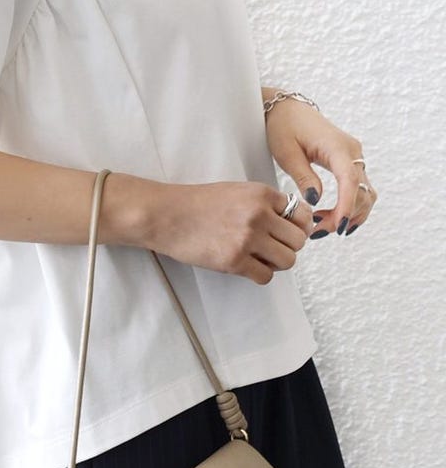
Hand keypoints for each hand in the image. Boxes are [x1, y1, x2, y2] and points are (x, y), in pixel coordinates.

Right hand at [144, 180, 314, 284]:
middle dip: (287, 246)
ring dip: (276, 262)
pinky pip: (266, 276)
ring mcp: (248, 238)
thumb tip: (289, 222)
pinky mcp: (235, 260)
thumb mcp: (236, 192)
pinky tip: (245, 265)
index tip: (287, 232)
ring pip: (288, 260)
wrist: (167, 215)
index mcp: (261, 194)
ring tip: (258, 257)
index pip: (301, 214)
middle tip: (271, 247)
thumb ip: (264, 204)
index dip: (295, 226)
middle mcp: (259, 214)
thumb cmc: (196, 204)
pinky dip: (259, 274)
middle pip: (298, 240)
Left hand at [263, 98, 377, 237]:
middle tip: (318, 231)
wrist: (286, 109)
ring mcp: (354, 157)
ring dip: (350, 214)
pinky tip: (331, 217)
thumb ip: (303, 176)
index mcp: (337, 147)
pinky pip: (359, 189)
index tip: (337, 227)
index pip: (350, 181)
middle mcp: (352, 152)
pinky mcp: (349, 162)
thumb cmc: (283, 127)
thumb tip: (315, 201)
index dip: (346, 207)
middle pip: (361, 192)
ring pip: (365, 194)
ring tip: (322, 226)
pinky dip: (350, 206)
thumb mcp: (287, 153)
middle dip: (344, 216)